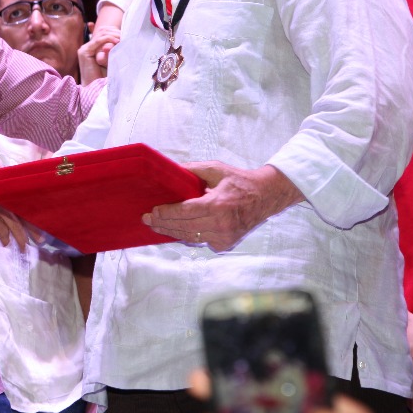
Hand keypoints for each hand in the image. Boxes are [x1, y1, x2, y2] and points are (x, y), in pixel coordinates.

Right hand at [78, 27, 120, 81]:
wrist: (97, 89)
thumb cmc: (105, 77)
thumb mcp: (112, 59)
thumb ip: (114, 49)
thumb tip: (120, 37)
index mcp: (93, 47)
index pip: (103, 31)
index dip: (115, 30)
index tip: (125, 34)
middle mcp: (87, 46)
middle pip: (102, 30)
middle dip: (115, 31)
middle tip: (125, 36)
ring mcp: (84, 49)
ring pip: (101, 34)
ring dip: (114, 35)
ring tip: (122, 39)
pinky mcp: (84, 52)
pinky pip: (98, 41)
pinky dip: (109, 39)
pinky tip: (117, 42)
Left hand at [145, 162, 302, 251]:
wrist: (265, 196)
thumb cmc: (239, 181)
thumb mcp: (216, 169)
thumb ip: (193, 169)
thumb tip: (170, 170)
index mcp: (218, 205)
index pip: (185, 212)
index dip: (166, 214)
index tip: (153, 211)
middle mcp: (221, 224)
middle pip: (184, 227)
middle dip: (163, 224)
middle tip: (147, 220)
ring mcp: (224, 237)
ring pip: (191, 237)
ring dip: (172, 232)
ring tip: (156, 227)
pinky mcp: (226, 244)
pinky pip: (201, 241)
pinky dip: (188, 236)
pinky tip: (175, 231)